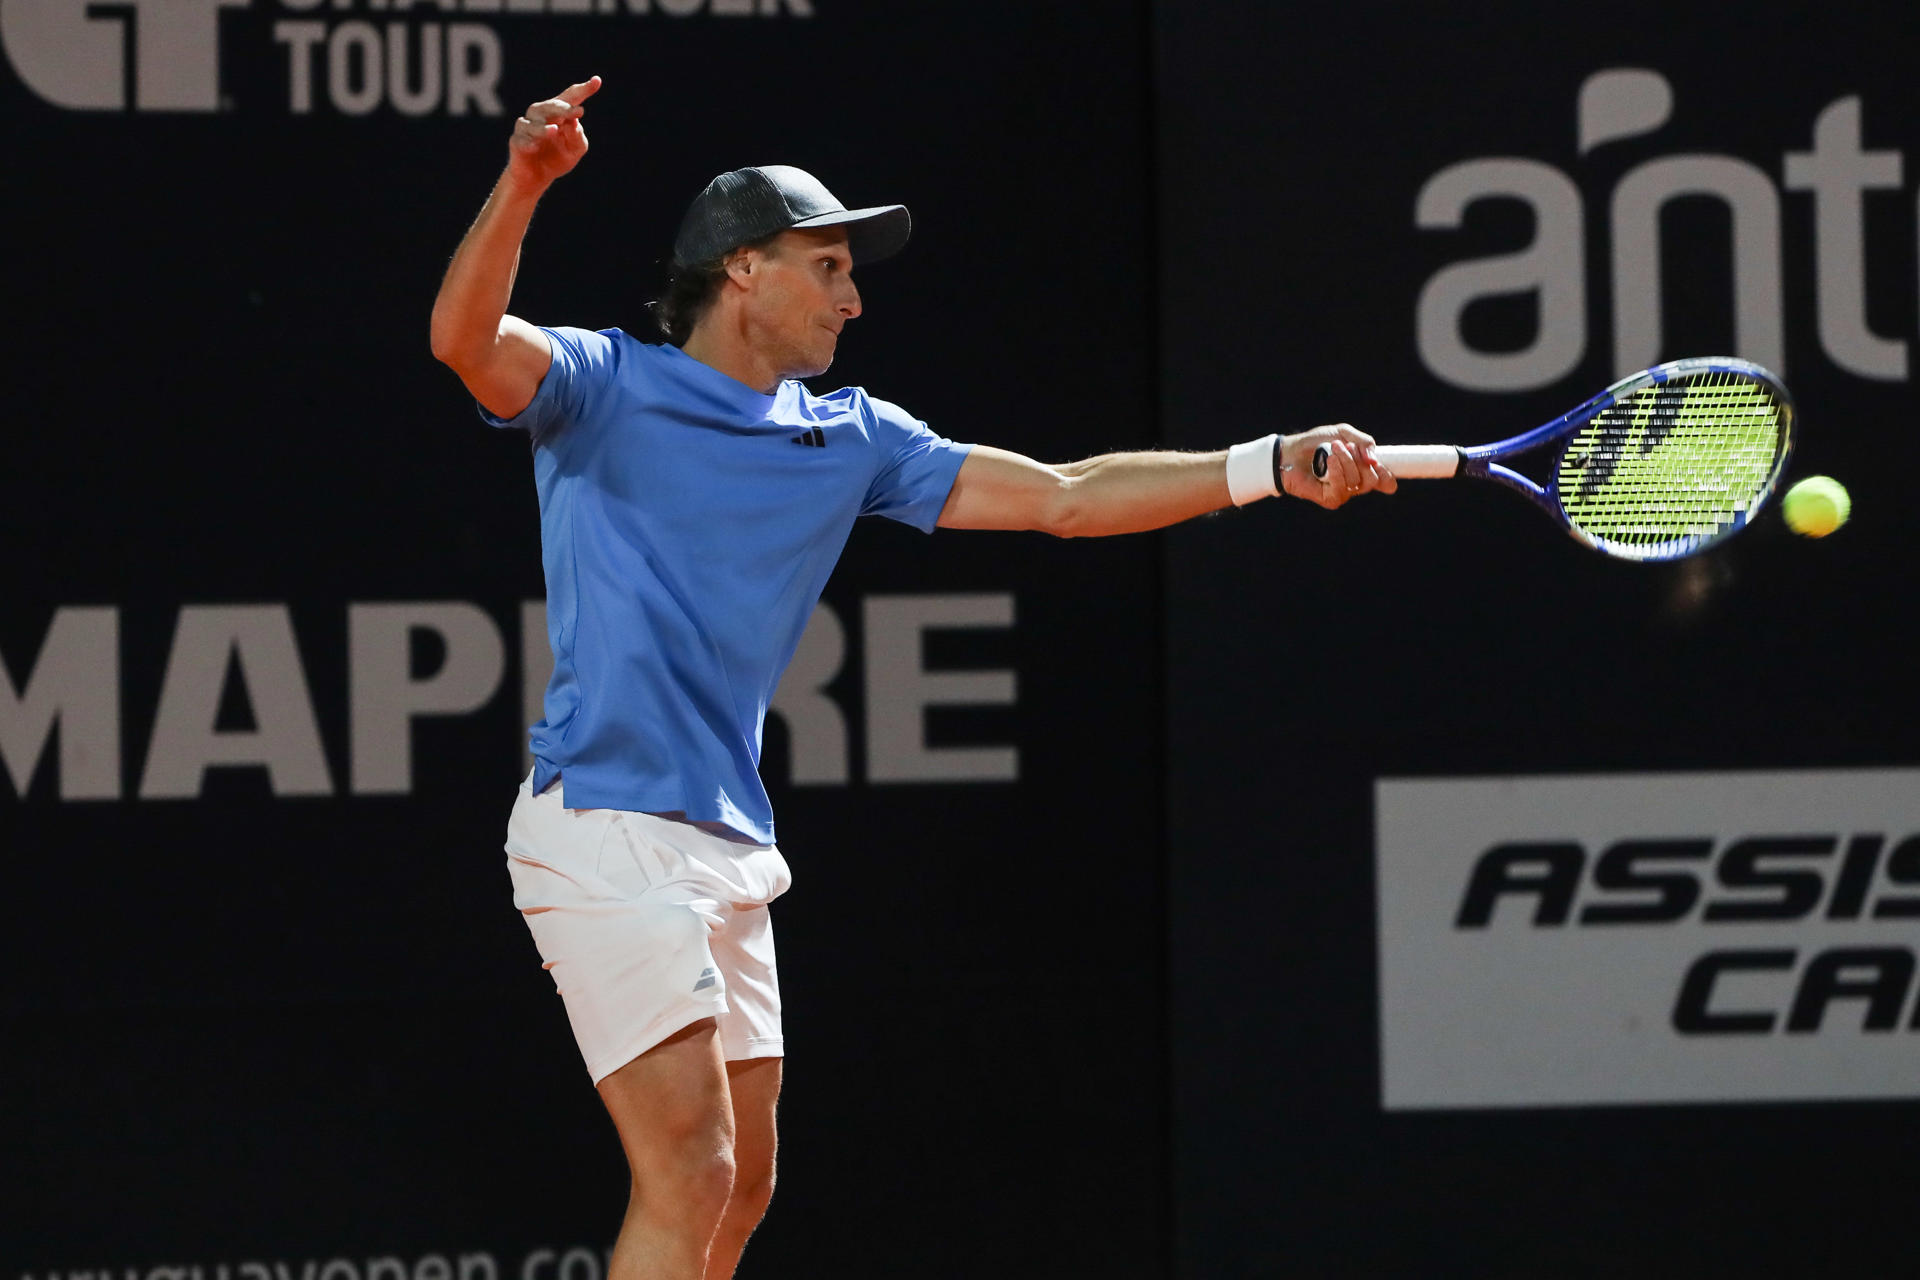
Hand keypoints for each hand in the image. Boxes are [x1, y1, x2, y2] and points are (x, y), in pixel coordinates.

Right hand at [506, 76, 601, 191]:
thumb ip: (578, 136)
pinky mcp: (516, 141)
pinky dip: (529, 141)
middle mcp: (541, 115)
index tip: (597, 81)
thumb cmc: (557, 158)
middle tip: (578, 111)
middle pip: (551, 106)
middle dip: (565, 108)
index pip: (571, 97)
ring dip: (545, 127)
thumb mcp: (575, 149)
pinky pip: (522, 139)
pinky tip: (535, 145)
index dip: (584, 89)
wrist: (537, 177)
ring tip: (555, 130)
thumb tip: (574, 122)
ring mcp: (527, 127)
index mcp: (559, 113)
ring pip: (534, 121)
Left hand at [1277, 423, 1397, 508]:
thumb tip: (1374, 459)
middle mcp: (1355, 484)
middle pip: (1373, 481)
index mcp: (1362, 470)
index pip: (1385, 482)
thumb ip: (1363, 442)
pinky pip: (1342, 489)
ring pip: (1357, 483)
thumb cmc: (1316, 442)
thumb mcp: (1343, 434)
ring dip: (1345, 461)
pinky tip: (1328, 462)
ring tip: (1331, 449)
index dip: (1387, 476)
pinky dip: (1336, 472)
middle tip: (1346, 447)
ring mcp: (1343, 493)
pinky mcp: (1330, 499)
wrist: (1291, 451)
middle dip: (1360, 461)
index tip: (1376, 463)